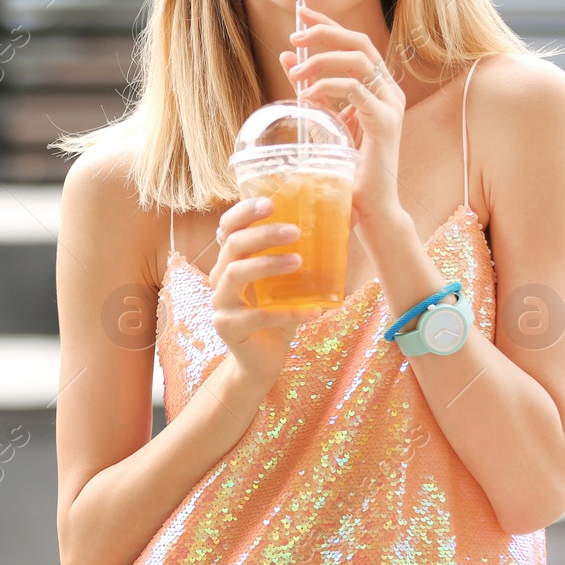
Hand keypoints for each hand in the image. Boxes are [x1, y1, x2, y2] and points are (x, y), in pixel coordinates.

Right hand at [208, 196, 323, 386]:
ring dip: (267, 264)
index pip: (229, 227)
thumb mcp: (288, 284)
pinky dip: (287, 313)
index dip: (245, 212)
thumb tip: (345, 221)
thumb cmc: (276, 316)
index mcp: (231, 261)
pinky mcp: (227, 327)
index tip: (271, 202)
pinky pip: (256, 316)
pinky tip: (314, 312)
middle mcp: (219, 277)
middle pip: (233, 246)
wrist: (261, 361)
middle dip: (263, 234)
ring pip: (235, 274)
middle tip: (295, 230)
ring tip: (299, 262)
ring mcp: (220, 303)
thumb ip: (303, 257)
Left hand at [279, 4, 405, 228]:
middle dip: (325, 33)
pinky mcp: (385, 122)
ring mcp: (390, 104)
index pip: (355, 42)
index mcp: (377, 87)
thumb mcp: (322, 118)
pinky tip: (306, 95)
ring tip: (296, 72)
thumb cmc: (346, 166)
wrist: (369, 206)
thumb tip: (287, 56)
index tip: (301, 12)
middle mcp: (389, 90)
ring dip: (321, 60)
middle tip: (295, 37)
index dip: (328, 24)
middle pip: (359, 42)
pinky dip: (326, 86)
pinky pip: (354, 89)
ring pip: (357, 61)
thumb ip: (309, 86)